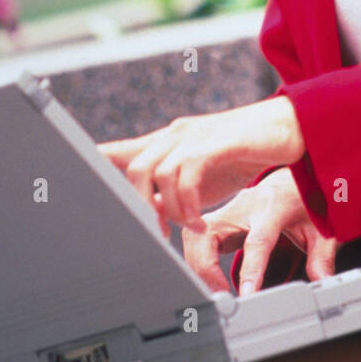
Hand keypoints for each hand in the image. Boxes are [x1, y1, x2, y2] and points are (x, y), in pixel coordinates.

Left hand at [97, 98, 304, 227]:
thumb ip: (175, 190)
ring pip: (155, 171)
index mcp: (168, 142)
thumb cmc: (247, 153)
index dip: (91, 164)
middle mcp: (175, 134)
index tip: (67, 185)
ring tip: (187, 228)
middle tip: (157, 233)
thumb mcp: (203, 175)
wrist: (292, 129)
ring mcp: (195, 135)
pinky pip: (187, 173)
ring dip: (166, 209)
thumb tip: (151, 215)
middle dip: (137, 206)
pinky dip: (188, 203)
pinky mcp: (217, 141)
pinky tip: (200, 221)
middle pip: (132, 167)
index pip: (119, 150)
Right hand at [181, 168, 337, 296]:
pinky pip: (194, 237)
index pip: (257, 241)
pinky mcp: (218, 218)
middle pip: (208, 234)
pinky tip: (209, 276)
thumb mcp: (322, 228)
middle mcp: (244, 205)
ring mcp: (228, 210)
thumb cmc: (307, 200)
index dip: (251, 270)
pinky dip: (196, 259)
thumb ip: (322, 255)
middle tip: (220, 295)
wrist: (295, 177)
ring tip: (216, 289)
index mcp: (273, 206)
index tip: (246, 294)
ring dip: (198, 265)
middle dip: (205, 268)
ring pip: (193, 235)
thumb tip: (322, 279)